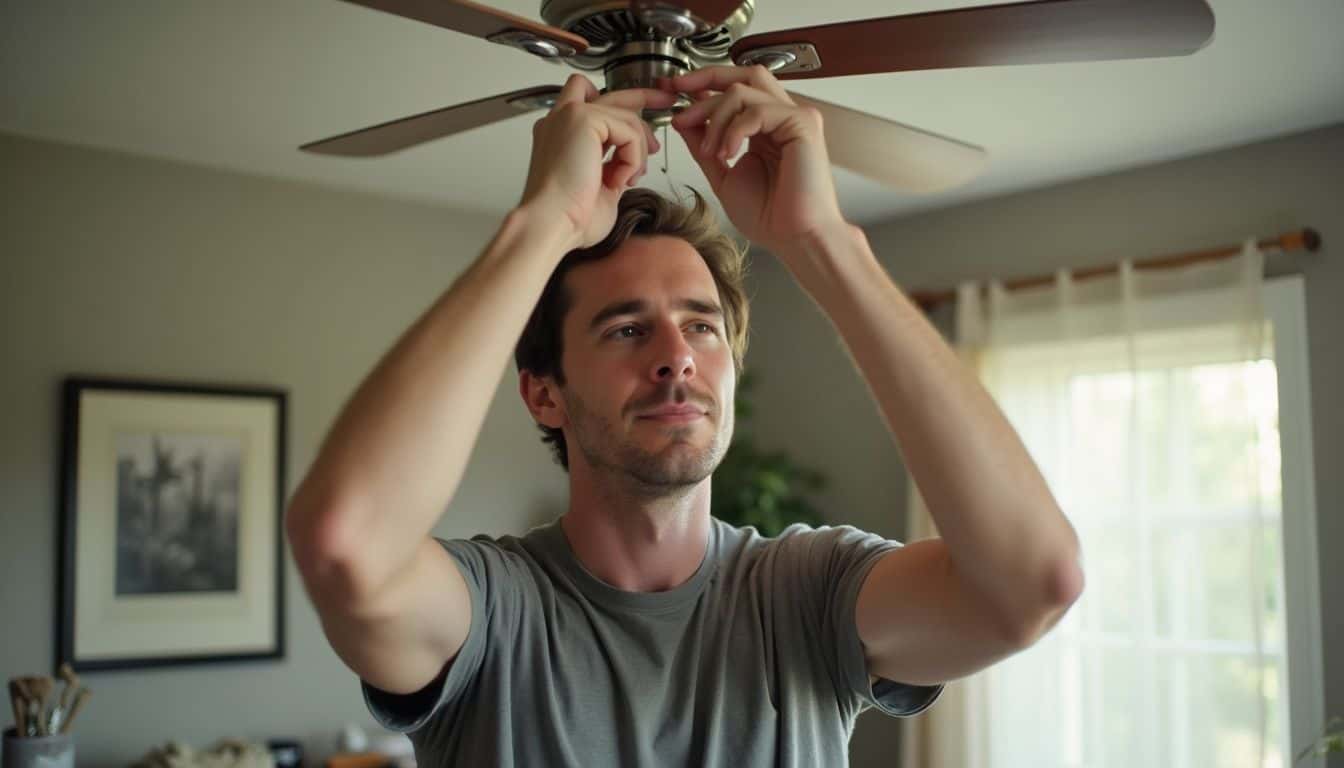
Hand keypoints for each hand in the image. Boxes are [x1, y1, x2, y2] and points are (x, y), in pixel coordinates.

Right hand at [518, 74, 677, 250]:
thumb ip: (612, 168)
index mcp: (561, 135)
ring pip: (626, 116)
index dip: (619, 103)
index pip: (593, 102)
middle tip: (667, 101)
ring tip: (630, 179)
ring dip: (638, 151)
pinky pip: (628, 131)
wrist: (552, 223)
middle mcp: (562, 119)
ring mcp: (571, 115)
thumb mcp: (600, 188)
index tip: (645, 107)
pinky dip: (632, 158)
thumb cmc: (570, 218)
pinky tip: (619, 180)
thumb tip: (629, 166)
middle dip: (643, 96)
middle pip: (611, 95)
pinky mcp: (583, 119)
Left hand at [659, 65, 847, 255]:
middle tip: (675, 90)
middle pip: (744, 74)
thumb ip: (705, 145)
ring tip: (709, 150)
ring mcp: (795, 117)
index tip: (671, 92)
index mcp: (766, 128)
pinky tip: (728, 154)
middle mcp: (782, 117)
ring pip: (743, 90)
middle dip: (705, 78)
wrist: (795, 238)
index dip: (702, 85)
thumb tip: (684, 120)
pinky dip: (734, 129)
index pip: (735, 89)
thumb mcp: (722, 175)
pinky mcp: (803, 123)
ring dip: (714, 117)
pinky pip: (757, 110)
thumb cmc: (771, 217)